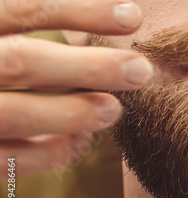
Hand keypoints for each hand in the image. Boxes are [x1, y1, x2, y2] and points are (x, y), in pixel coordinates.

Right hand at [0, 0, 152, 175]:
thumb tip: (105, 16)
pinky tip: (78, 142)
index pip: (24, 9)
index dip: (81, 11)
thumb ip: (20, 21)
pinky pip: (6, 159)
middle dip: (88, 67)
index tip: (133, 16)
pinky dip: (48, 152)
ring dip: (70, 113)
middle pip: (22, 62)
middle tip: (139, 71)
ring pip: (13, 113)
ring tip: (112, 111)